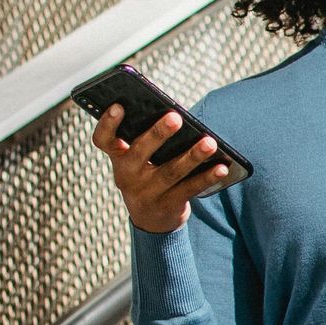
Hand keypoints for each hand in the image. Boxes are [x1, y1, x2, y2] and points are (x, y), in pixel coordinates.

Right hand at [91, 101, 231, 233]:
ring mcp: (146, 193)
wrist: (150, 219)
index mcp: (118, 157)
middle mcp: (127, 175)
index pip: (103, 139)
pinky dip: (207, 177)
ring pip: (171, 172)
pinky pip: (189, 189)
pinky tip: (222, 167)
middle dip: (158, 134)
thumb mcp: (138, 159)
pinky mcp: (167, 205)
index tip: (118, 106)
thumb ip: (148, 139)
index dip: (108, 123)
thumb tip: (177, 116)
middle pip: (140, 152)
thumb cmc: (147, 173)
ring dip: (192, 156)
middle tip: (176, 117)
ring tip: (210, 142)